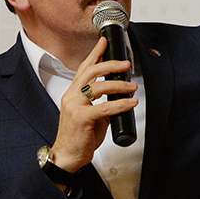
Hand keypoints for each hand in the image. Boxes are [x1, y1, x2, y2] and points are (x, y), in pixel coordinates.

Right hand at [50, 37, 137, 170]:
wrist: (67, 156)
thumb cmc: (78, 137)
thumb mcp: (90, 115)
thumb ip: (101, 103)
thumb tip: (119, 97)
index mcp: (73, 94)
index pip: (84, 68)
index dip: (95, 54)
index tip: (104, 42)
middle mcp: (72, 97)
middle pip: (91, 72)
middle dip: (110, 64)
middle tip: (125, 63)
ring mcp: (75, 106)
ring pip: (99, 87)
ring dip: (119, 84)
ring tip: (132, 86)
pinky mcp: (82, 118)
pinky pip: (105, 107)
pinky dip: (121, 104)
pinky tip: (131, 102)